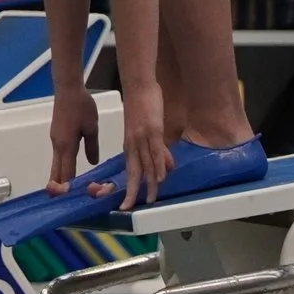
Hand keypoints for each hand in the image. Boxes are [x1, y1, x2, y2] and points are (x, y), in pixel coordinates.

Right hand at [47, 92, 101, 192]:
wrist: (67, 90)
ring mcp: (55, 142)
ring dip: (61, 180)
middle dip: (60, 189)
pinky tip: (69, 173)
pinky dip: (62, 169)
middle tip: (65, 203)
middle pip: (56, 173)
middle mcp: (58, 147)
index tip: (71, 200)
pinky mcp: (56, 137)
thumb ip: (92, 147)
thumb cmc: (82, 107)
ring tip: (68, 192)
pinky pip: (58, 158)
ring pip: (56, 166)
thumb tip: (92, 163)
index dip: (68, 189)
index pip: (66, 173)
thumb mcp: (92, 128)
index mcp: (67, 146)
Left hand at [116, 85, 171, 211]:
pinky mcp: (152, 130)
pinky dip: (159, 165)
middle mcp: (133, 144)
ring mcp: (142, 138)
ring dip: (149, 184)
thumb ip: (159, 150)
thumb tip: (168, 168)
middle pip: (134, 173)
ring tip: (151, 200)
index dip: (129, 188)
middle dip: (132, 192)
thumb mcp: (150, 131)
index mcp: (130, 145)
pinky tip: (161, 177)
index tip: (126, 203)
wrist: (138, 85)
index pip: (130, 171)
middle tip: (129, 208)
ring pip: (146, 165)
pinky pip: (155, 151)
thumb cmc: (143, 105)